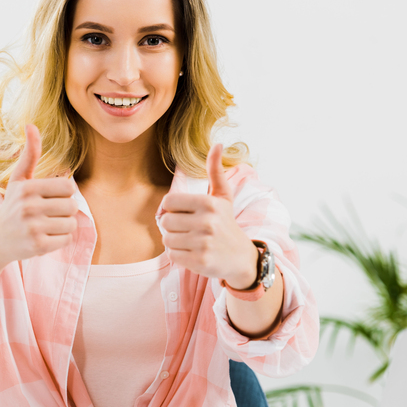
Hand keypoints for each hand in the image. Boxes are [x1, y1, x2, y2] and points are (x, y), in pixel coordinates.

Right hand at [0, 124, 77, 265]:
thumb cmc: (12, 206)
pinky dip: (60, 240)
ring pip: (71, 224)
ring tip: (47, 226)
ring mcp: (33, 228)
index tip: (51, 198)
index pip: (68, 187)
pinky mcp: (38, 246)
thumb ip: (30, 154)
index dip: (64, 194)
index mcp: (27, 188)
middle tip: (49, 214)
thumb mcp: (19, 179)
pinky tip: (45, 237)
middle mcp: (29, 207)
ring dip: (64, 226)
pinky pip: (66, 240)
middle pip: (72, 206)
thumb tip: (31, 124)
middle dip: (65, 211)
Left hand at [158, 144, 258, 288]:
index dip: (172, 208)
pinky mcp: (200, 262)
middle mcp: (207, 222)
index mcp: (208, 203)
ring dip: (174, 240)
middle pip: (165, 221)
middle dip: (172, 226)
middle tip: (187, 229)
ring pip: (167, 239)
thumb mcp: (223, 197)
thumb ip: (215, 171)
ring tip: (190, 240)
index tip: (184, 213)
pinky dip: (178, 255)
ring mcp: (203, 243)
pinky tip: (192, 252)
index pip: (168, 202)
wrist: (241, 258)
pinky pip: (172, 255)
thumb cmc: (226, 223)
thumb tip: (217, 144)